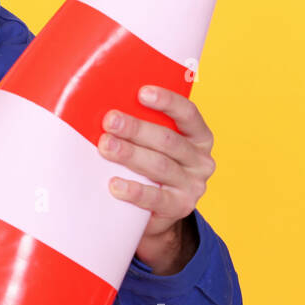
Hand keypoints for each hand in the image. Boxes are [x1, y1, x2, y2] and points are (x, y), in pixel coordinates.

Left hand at [99, 85, 215, 259]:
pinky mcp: (180, 207)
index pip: (188, 113)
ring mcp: (193, 186)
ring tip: (106, 146)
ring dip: (130, 154)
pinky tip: (115, 184)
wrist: (157, 212)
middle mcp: (200, 160)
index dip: (167, 101)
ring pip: (160, 165)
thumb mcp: (153, 146)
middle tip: (110, 121)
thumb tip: (104, 108)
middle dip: (136, 128)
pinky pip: (156, 198)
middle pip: (167, 140)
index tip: (142, 93)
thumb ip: (141, 128)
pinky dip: (134, 190)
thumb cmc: (151, 168)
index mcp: (198, 137)